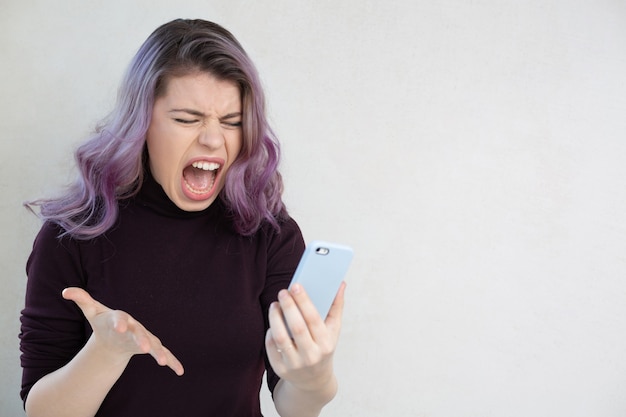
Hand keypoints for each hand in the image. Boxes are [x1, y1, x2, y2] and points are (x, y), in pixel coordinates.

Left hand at [62, 287, 183, 375]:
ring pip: (153, 344)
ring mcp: (144, 337)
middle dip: (142, 339)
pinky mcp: (151, 347)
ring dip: (158, 352)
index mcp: (120, 317)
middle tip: (145, 347)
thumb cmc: (104, 322)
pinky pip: (163, 354)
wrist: (116, 333)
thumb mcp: (92, 312)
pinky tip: (180, 371)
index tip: (120, 327)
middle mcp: (135, 327)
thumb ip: (82, 300)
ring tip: (162, 362)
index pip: (120, 318)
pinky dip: (173, 361)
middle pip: (139, 333)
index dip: (120, 322)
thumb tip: (66, 291)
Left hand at [265, 282, 345, 390]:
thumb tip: (341, 284)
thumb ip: (336, 307)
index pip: (313, 319)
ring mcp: (295, 364)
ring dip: (275, 318)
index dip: (304, 301)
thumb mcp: (333, 331)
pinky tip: (272, 322)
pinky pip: (271, 348)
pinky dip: (270, 333)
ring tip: (274, 305)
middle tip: (282, 291)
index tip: (296, 285)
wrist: (314, 379)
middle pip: (297, 327)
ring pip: (281, 337)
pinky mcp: (281, 369)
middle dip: (288, 307)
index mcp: (326, 344)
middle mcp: (311, 356)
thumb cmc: (323, 347)